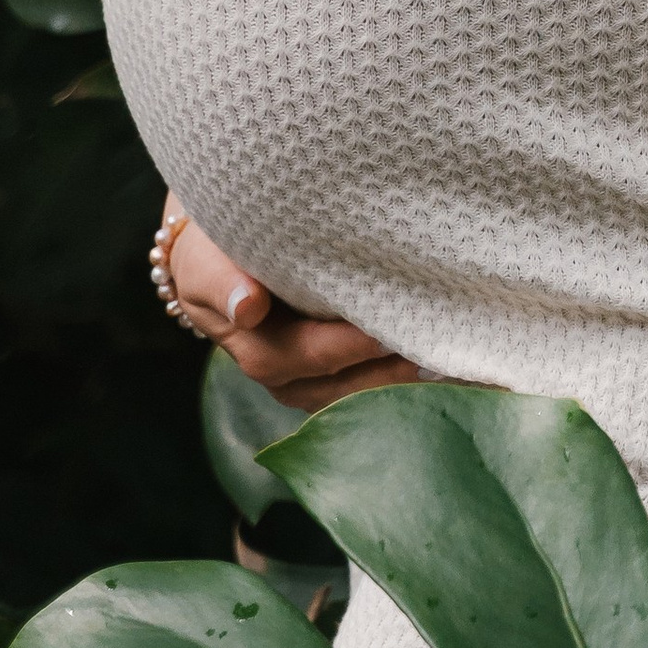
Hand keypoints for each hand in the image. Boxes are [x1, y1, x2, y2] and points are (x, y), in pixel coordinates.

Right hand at [161, 209, 419, 411]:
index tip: (387, 329)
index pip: (303, 356)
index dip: (346, 347)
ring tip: (441, 353)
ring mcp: (307, 379)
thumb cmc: (213, 254)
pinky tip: (435, 361)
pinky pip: (365, 384)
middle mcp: (283, 374)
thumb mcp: (205, 261)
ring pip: (356, 393)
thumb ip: (221, 282)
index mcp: (253, 347)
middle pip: (339, 386)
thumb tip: (248, 306)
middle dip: (386, 369)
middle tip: (433, 342)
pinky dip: (397, 375)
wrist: (214, 257)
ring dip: (398, 378)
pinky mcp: (329, 373)